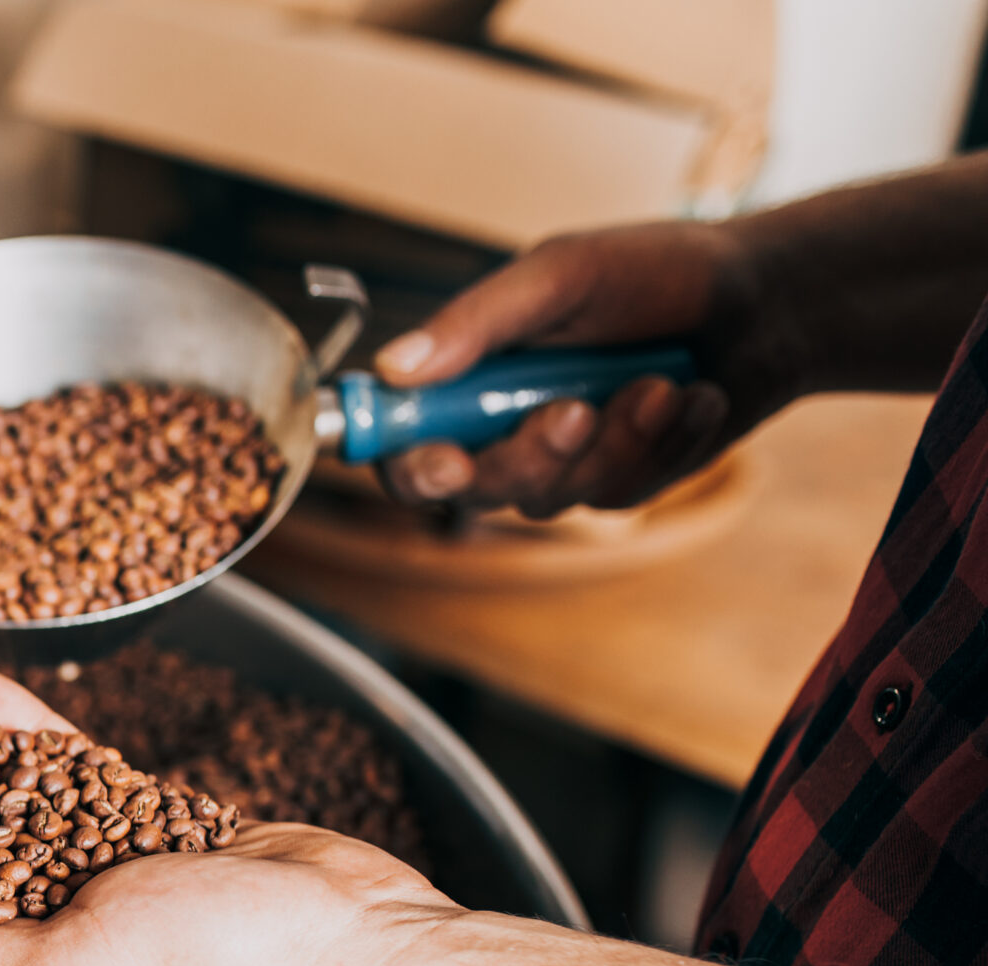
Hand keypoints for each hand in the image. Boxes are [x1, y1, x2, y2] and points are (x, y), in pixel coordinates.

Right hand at [374, 219, 801, 517]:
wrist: (768, 300)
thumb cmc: (658, 272)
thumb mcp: (561, 276)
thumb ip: (475, 322)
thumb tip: (393, 366)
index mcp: (469, 372)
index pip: (402, 441)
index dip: (408, 462)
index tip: (446, 460)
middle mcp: (501, 424)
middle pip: (472, 489)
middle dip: (529, 456)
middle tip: (575, 410)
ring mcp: (560, 460)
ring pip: (548, 497)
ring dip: (613, 442)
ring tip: (661, 383)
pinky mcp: (617, 481)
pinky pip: (617, 494)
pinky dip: (662, 444)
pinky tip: (691, 399)